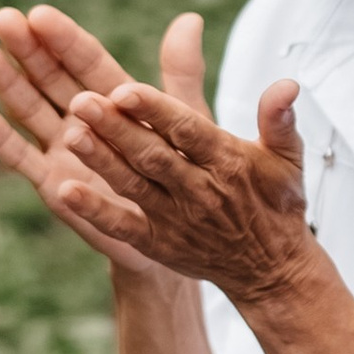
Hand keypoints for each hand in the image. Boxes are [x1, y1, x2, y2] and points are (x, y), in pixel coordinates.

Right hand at [0, 1, 206, 272]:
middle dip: (27, 50)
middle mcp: (82, 119)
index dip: (64, 38)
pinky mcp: (52, 184)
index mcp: (113, 98)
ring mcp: (63, 150)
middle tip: (3, 18)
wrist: (179, 233)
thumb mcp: (185, 120)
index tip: (39, 13)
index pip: (85, 61)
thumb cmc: (181, 171)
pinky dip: (0, 137)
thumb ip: (181, 72)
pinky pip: (22, 158)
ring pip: (29, 109)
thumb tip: (190, 17)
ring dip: (5, 83)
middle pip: (50, 78)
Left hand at [59, 75, 314, 305]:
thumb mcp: (287, 160)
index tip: (125, 90)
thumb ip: (280, 120)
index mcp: (227, 162)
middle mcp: (199, 190)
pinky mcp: (158, 243)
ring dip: (100, 161)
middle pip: (152, 155)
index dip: (155, 110)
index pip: (187, 130)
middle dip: (115, 129)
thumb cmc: (275, 205)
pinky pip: (122, 226)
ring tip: (70, 134)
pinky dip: (95, 212)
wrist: (271, 270)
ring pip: (133, 184)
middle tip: (81, 102)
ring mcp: (175, 219)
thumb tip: (287, 84)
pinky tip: (65, 192)